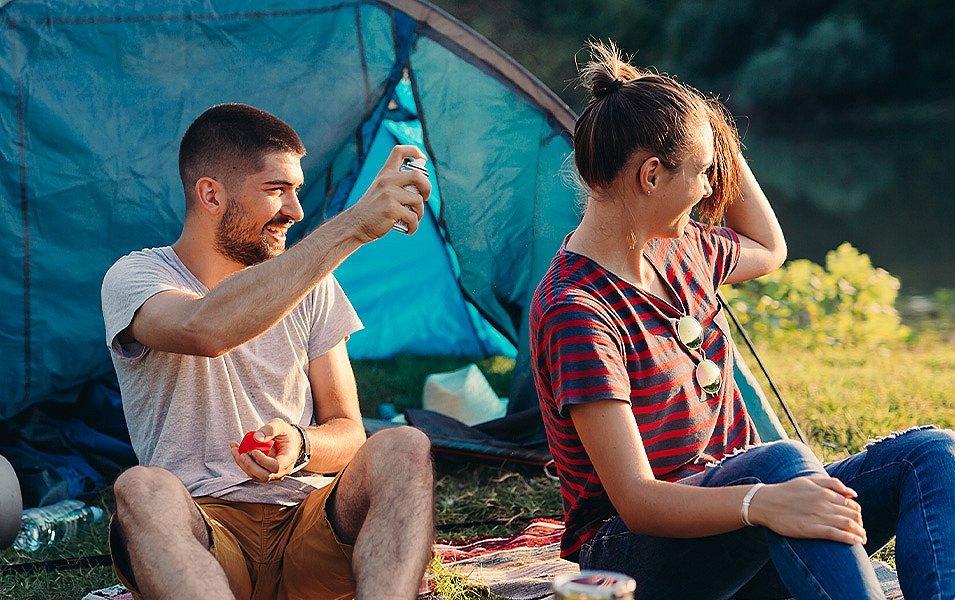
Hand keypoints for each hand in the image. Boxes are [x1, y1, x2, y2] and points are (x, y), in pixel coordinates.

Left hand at [229, 418, 303, 482]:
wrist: (288, 441)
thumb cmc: (285, 433)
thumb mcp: (280, 425)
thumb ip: (270, 429)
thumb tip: (256, 438)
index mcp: (288, 459)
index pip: (276, 467)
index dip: (263, 461)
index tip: (254, 451)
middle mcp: (281, 470)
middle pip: (264, 476)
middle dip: (250, 465)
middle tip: (242, 453)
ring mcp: (272, 474)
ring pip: (255, 476)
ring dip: (243, 464)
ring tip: (235, 449)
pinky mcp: (263, 472)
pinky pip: (251, 472)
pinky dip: (241, 462)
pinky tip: (236, 450)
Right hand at [344, 145, 430, 241]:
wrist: (356, 224)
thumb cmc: (372, 210)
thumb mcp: (380, 189)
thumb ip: (396, 184)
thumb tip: (422, 186)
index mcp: (385, 173)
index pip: (400, 151)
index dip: (415, 151)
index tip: (422, 159)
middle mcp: (387, 180)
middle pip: (417, 175)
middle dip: (427, 187)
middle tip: (425, 198)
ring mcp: (389, 194)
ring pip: (417, 200)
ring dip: (420, 212)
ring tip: (413, 219)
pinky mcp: (391, 209)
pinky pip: (413, 217)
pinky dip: (414, 226)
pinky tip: (409, 229)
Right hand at [747, 476, 865, 544]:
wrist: (765, 502)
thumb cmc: (786, 491)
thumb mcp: (809, 480)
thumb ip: (832, 483)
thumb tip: (854, 494)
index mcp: (825, 492)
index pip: (852, 504)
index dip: (858, 513)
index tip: (857, 520)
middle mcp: (824, 503)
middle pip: (853, 515)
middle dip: (861, 524)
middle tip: (861, 531)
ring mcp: (818, 516)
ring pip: (848, 525)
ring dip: (859, 533)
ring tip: (862, 539)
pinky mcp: (811, 529)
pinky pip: (836, 534)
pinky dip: (849, 538)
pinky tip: (855, 542)